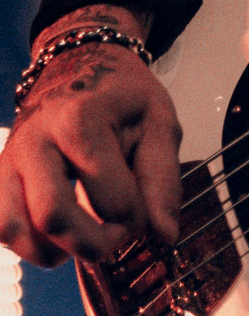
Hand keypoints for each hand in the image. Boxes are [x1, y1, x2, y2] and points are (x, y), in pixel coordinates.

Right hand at [0, 12, 181, 269]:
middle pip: (52, 216)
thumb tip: (165, 236)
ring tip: (82, 239)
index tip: (144, 212)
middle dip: (92, 244)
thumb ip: (163, 181)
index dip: (134, 219)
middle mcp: (36, 140)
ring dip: (51, 251)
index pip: (111, 199)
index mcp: (81, 121)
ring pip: (12, 228)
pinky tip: (56, 236)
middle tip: (115, 236)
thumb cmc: (122, 95)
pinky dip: (26, 244)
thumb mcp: (159, 123)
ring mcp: (10, 158)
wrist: (79, 64)